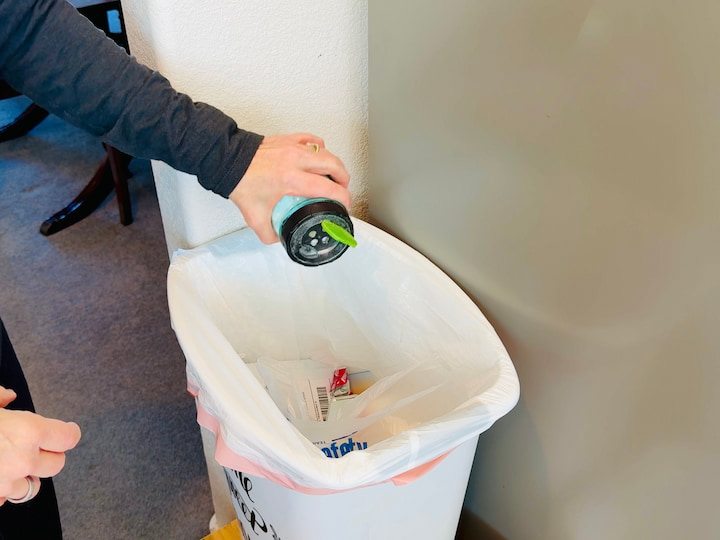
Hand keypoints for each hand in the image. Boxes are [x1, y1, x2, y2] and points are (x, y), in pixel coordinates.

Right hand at [0, 386, 80, 505]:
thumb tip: (8, 396)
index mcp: (29, 430)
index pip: (68, 438)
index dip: (67, 433)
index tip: (65, 430)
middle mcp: (23, 459)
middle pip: (56, 464)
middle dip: (49, 455)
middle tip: (36, 446)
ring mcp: (6, 483)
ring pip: (31, 486)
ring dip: (24, 475)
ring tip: (8, 461)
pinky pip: (4, 498)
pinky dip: (1, 490)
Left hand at [229, 133, 351, 243]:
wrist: (226, 160)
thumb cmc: (240, 181)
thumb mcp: (255, 217)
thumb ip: (270, 233)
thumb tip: (282, 239)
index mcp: (291, 179)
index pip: (329, 187)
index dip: (343, 197)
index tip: (344, 205)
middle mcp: (296, 160)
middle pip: (334, 165)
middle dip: (344, 179)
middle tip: (342, 189)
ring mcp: (293, 147)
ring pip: (326, 151)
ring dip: (334, 164)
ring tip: (333, 175)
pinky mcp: (288, 139)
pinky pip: (312, 140)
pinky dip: (319, 149)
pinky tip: (317, 158)